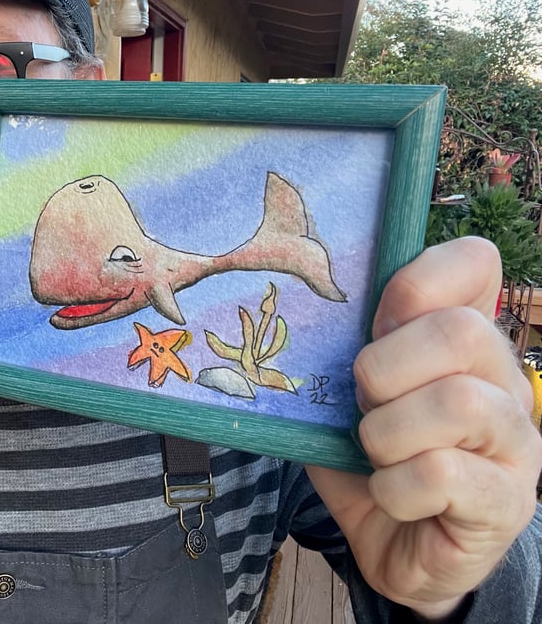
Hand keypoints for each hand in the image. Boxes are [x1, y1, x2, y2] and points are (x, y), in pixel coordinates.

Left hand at [306, 236, 541, 619]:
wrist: (401, 552)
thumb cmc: (375, 462)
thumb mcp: (345, 398)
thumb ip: (336, 354)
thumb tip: (298, 314)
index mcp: (465, 340)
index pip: (475, 263)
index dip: (418, 279)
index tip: (376, 321)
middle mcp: (504, 381)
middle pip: (460, 332)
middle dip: (383, 368)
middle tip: (363, 402)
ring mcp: (515, 443)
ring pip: (459, 403)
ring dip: (387, 432)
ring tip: (376, 453)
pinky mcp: (506, 502)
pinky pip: (443, 473)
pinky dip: (395, 487)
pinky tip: (391, 496)